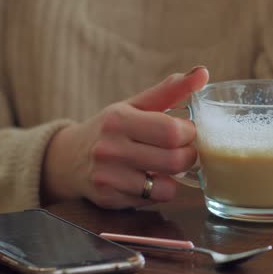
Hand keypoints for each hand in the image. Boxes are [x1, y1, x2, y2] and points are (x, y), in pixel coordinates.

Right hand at [41, 67, 208, 208]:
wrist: (68, 157)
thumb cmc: (111, 128)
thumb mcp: (136, 105)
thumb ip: (171, 89)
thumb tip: (203, 72)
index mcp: (119, 119)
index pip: (172, 131)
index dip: (189, 134)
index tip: (186, 131)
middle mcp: (109, 148)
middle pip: (173, 160)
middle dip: (188, 156)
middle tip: (184, 151)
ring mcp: (107, 176)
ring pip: (165, 187)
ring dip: (173, 178)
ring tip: (166, 166)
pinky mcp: (108, 198)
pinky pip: (151, 201)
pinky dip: (156, 192)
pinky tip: (147, 179)